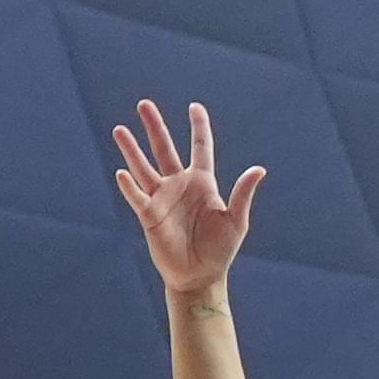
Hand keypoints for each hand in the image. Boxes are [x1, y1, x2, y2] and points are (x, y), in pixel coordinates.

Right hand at [109, 98, 263, 297]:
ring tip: (119, 129)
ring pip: (143, 167)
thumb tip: (259, 169)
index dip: (198, 127)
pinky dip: (129, 186)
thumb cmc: (221, 249)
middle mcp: (179, 185)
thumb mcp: (236, 220)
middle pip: (164, 149)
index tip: (194, 106)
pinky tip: (122, 172)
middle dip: (154, 127)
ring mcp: (162, 198)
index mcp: (203, 182)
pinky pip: (137, 197)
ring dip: (131, 149)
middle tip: (144, 103)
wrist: (200, 275)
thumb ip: (243, 193)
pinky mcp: (149, 215)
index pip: (200, 148)